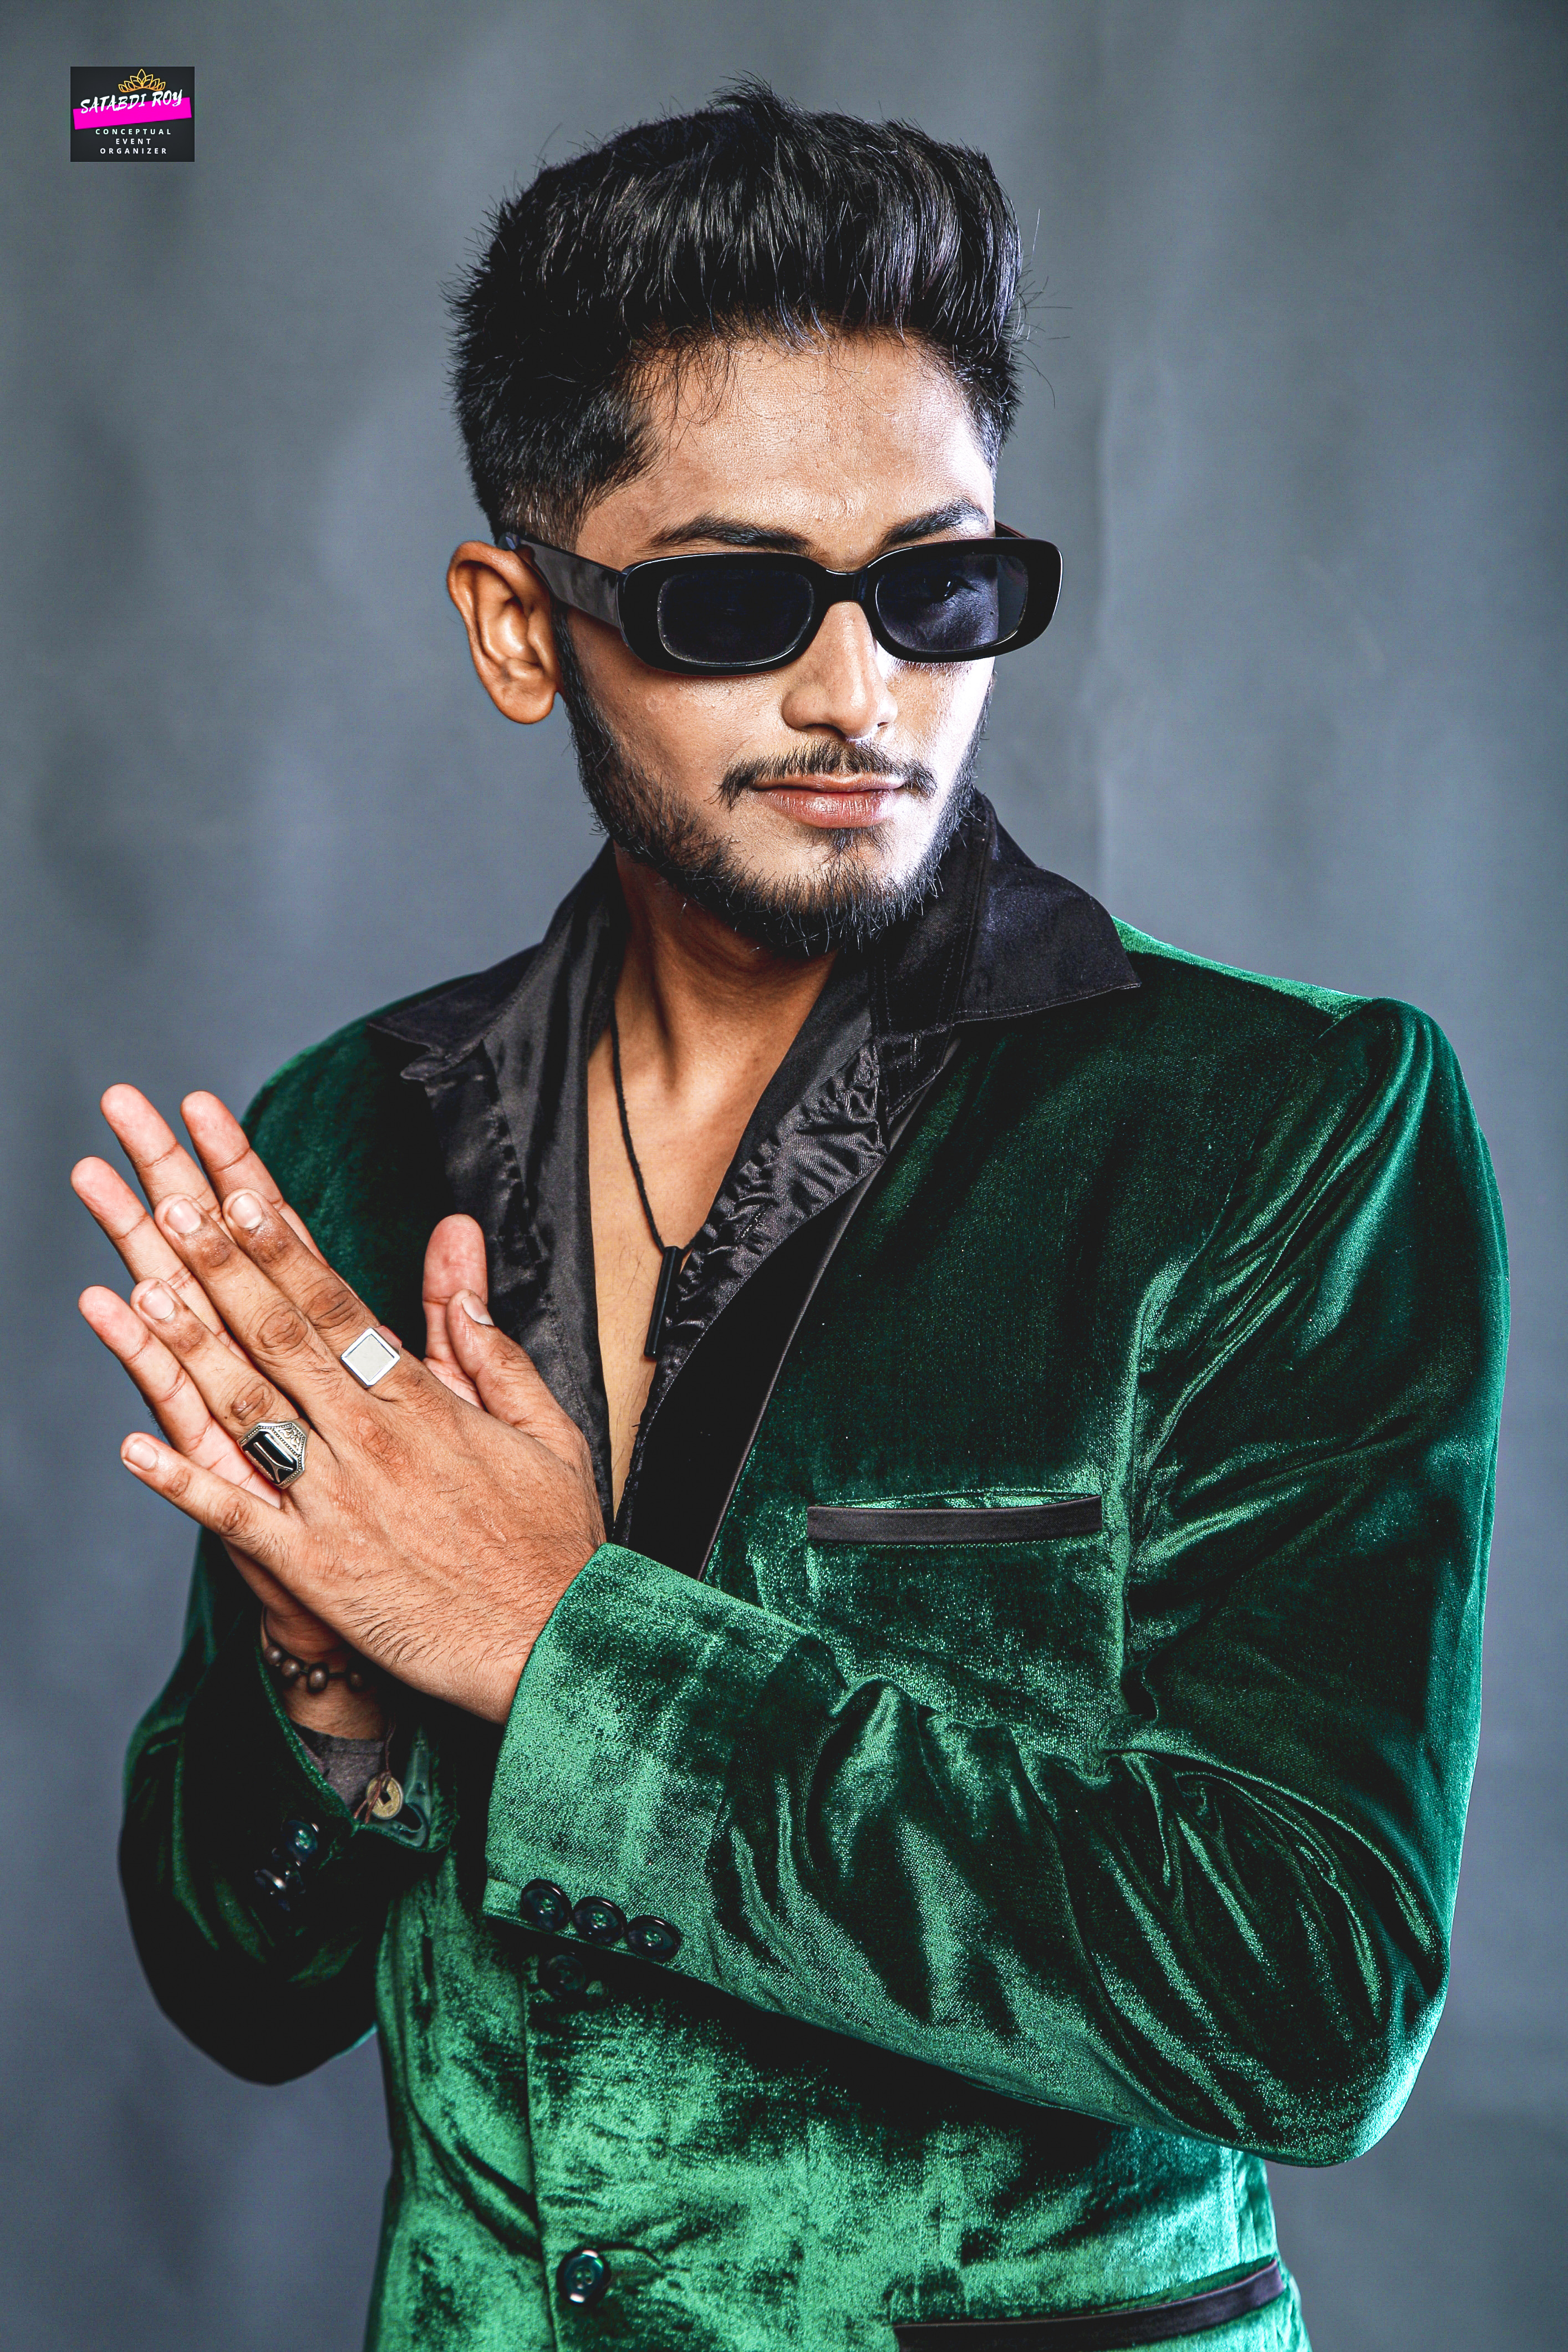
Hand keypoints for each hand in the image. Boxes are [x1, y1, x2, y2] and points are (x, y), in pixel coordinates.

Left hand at [104, 1172, 603, 1721]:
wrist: (550, 1648)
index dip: (282, 1249)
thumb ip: (486, 1340)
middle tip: (175, 1213)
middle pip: (282, 1339)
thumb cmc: (549, 1542)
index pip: (338, 1307)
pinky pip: (237, 1517)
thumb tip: (458, 1249)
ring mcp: (338, 1505)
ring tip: (140, 1295)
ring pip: (249, 1413)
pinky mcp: (316, 1569)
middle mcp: (371, 1442)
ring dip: (192, 1351)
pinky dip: (182, 1483)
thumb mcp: (544, 1425)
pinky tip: (132, 1447)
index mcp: (422, 1404)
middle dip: (224, 1271)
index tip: (239, 1195)